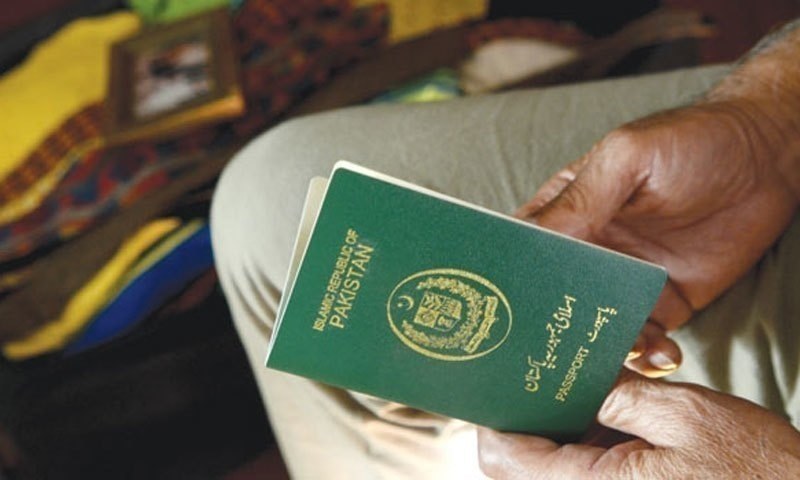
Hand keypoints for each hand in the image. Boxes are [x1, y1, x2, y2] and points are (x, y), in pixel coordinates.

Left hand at [477, 373, 799, 478]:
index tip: (505, 381)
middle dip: (527, 417)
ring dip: (557, 427)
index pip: (504, 457)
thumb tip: (571, 380)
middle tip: (544, 376)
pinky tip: (604, 412)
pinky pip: (579, 470)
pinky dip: (581, 441)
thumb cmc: (749, 467)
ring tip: (583, 389)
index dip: (495, 419)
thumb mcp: (680, 413)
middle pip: (518, 464)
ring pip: (547, 466)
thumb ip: (614, 396)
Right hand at [517, 102, 797, 375]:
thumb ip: (582, 198)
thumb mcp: (626, 156)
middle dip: (555, 328)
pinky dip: (647, 356)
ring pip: (596, 328)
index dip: (513, 281)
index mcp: (566, 213)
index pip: (524, 252)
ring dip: (603, 349)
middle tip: (564, 351)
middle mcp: (590, 252)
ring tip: (626, 350)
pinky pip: (645, 340)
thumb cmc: (689, 140)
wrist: (767, 157)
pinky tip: (662, 352)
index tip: (508, 310)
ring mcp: (627, 282)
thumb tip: (534, 241)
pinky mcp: (665, 303)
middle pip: (555, 300)